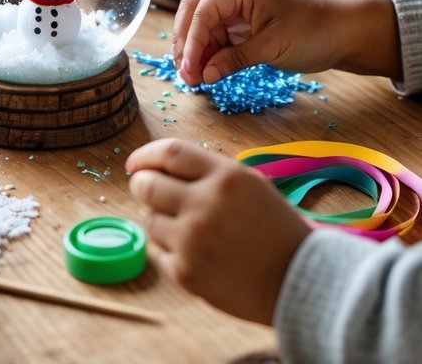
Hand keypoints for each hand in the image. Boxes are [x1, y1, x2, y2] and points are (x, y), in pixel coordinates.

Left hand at [126, 138, 307, 323]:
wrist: (301, 282)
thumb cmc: (275, 229)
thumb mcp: (249, 184)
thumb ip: (207, 172)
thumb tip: (158, 166)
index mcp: (226, 176)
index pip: (169, 153)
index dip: (146, 155)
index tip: (135, 162)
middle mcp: (205, 204)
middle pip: (147, 184)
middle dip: (142, 185)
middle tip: (146, 190)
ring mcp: (193, 241)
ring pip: (151, 221)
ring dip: (161, 221)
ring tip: (189, 229)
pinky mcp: (187, 273)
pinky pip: (159, 252)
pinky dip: (171, 251)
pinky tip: (196, 254)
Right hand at [172, 0, 401, 85]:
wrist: (345, 32)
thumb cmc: (313, 32)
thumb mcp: (273, 47)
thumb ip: (235, 58)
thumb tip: (204, 74)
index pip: (202, 10)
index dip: (191, 39)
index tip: (189, 68)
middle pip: (195, 13)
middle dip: (185, 42)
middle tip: (185, 75)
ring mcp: (240, 12)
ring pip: (204, 27)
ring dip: (196, 51)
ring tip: (194, 80)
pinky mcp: (246, 27)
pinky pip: (220, 38)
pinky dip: (211, 55)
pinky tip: (208, 73)